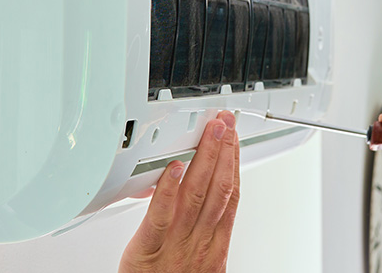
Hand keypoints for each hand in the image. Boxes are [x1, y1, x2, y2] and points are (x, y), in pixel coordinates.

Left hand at [119, 111, 239, 272]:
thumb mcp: (197, 260)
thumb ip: (199, 229)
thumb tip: (201, 199)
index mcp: (213, 245)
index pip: (230, 195)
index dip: (234, 162)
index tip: (234, 138)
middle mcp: (199, 242)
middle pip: (218, 189)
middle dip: (224, 151)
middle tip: (225, 122)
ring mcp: (175, 246)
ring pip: (197, 196)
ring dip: (205, 158)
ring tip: (210, 132)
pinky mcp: (146, 250)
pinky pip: (159, 216)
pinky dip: (168, 189)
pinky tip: (174, 167)